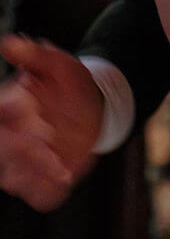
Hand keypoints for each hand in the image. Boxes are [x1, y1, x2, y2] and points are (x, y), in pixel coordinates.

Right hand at [0, 35, 101, 209]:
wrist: (92, 104)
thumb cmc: (69, 81)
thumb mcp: (57, 62)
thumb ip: (35, 54)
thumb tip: (12, 43)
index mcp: (6, 110)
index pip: (1, 114)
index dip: (13, 114)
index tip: (34, 110)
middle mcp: (8, 139)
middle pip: (5, 152)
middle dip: (26, 150)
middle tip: (51, 138)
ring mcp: (22, 163)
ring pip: (15, 178)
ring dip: (37, 174)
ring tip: (62, 167)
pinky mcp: (42, 179)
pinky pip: (39, 195)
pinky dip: (49, 191)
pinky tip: (65, 178)